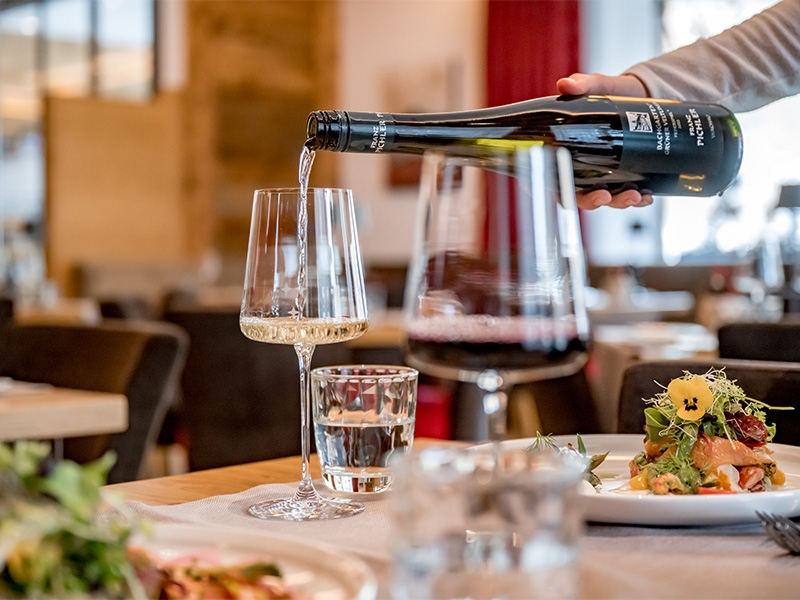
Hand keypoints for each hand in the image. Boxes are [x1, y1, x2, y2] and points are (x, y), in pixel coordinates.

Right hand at [556, 73, 653, 209]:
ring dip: (618, 202)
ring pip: (605, 199)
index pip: (551, 178)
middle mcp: (584, 168)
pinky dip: (638, 199)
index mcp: (567, 152)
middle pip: (577, 196)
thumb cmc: (615, 93)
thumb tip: (566, 84)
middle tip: (604, 195)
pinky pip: (627, 195)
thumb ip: (583, 84)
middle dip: (591, 201)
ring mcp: (605, 175)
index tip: (563, 190)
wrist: (645, 95)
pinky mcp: (626, 177)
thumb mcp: (601, 86)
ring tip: (635, 196)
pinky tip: (646, 196)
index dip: (551, 190)